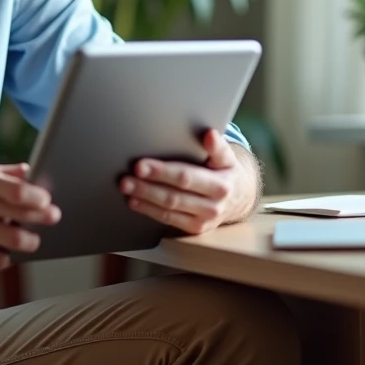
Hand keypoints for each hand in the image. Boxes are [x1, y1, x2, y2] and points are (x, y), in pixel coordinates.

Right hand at [0, 163, 60, 269]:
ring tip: (30, 240)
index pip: (18, 189)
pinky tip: (3, 253)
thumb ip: (3, 174)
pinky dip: (5, 258)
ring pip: (12, 239)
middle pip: (20, 214)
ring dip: (29, 242)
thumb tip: (30, 172)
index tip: (49, 202)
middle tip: (53, 219)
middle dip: (43, 218)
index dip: (39, 198)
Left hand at [119, 129, 250, 234]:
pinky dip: (149, 211)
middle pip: (173, 196)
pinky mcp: (194, 229)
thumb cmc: (226, 172)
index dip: (161, 172)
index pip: (186, 177)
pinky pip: (168, 220)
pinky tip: (135, 202)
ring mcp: (203, 220)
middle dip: (146, 187)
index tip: (140, 165)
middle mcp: (212, 206)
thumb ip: (218, 147)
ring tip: (126, 188)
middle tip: (125, 179)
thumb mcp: (227, 157)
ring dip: (144, 199)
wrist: (239, 198)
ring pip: (168, 210)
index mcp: (220, 185)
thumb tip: (210, 135)